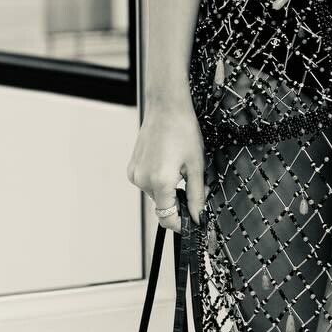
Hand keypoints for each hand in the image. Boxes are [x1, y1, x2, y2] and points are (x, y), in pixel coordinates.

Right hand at [128, 98, 207, 233]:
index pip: (167, 217)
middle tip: (196, 188)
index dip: (181, 224)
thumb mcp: (197, 166)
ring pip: (156, 195)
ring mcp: (135, 174)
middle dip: (180, 203)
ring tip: (182, 169)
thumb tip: (198, 217)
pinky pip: (148, 183)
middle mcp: (142, 180)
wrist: (166, 107)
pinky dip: (160, 181)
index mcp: (160, 181)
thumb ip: (197, 195)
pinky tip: (170, 164)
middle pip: (163, 206)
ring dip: (170, 191)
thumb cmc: (183, 131)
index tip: (193, 223)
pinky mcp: (132, 167)